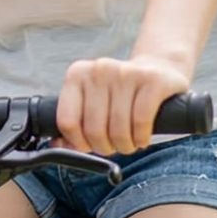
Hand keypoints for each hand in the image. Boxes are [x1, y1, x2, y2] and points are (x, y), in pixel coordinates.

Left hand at [57, 55, 193, 155]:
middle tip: (113, 147)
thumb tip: (57, 145)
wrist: (159, 69)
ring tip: (129, 143)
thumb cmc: (120, 94)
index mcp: (77, 74)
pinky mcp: (151, 80)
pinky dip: (140, 138)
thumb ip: (74, 123)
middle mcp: (99, 70)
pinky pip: (140, 122)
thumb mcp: (93, 102)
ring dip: (125, 146)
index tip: (89, 147)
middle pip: (94, 129)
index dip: (78, 143)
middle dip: (105, 148)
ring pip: (118, 129)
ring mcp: (125, 73)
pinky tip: (142, 138)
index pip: (67, 121)